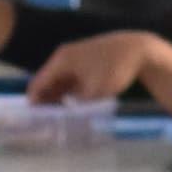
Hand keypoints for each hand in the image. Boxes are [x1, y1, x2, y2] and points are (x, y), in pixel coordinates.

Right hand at [28, 28, 171, 111]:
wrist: (138, 49)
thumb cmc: (114, 70)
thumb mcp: (94, 93)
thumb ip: (76, 105)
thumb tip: (64, 116)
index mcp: (61, 61)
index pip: (38, 83)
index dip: (34, 102)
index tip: (33, 120)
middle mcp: (63, 56)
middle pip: (47, 81)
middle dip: (44, 100)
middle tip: (46, 122)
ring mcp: (75, 57)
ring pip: (59, 80)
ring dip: (57, 96)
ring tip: (57, 116)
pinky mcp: (86, 59)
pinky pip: (70, 77)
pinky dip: (68, 90)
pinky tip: (72, 104)